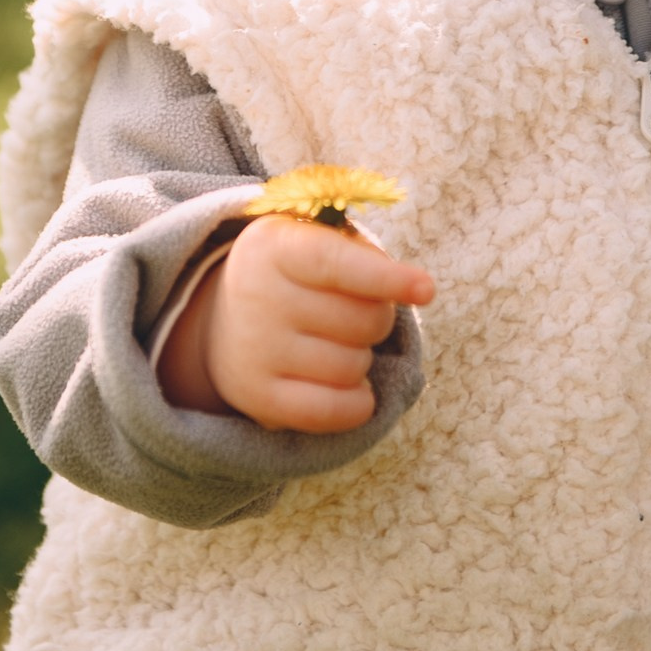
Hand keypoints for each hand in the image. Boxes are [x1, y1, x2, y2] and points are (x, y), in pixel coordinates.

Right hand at [160, 215, 434, 432]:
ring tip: (336, 343)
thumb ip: (359, 252)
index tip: (427, 289)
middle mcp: (258, 297)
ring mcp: (255, 351)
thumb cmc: (293, 273)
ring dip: (362, 358)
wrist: (223, 319)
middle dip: (378, 318)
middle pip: (362, 321)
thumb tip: (417, 288)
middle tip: (356, 312)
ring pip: (353, 367)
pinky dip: (358, 403)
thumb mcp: (311, 238)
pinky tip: (353, 388)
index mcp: (274, 246)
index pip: (337, 264)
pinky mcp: (257, 398)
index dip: (386, 277)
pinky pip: (333, 412)